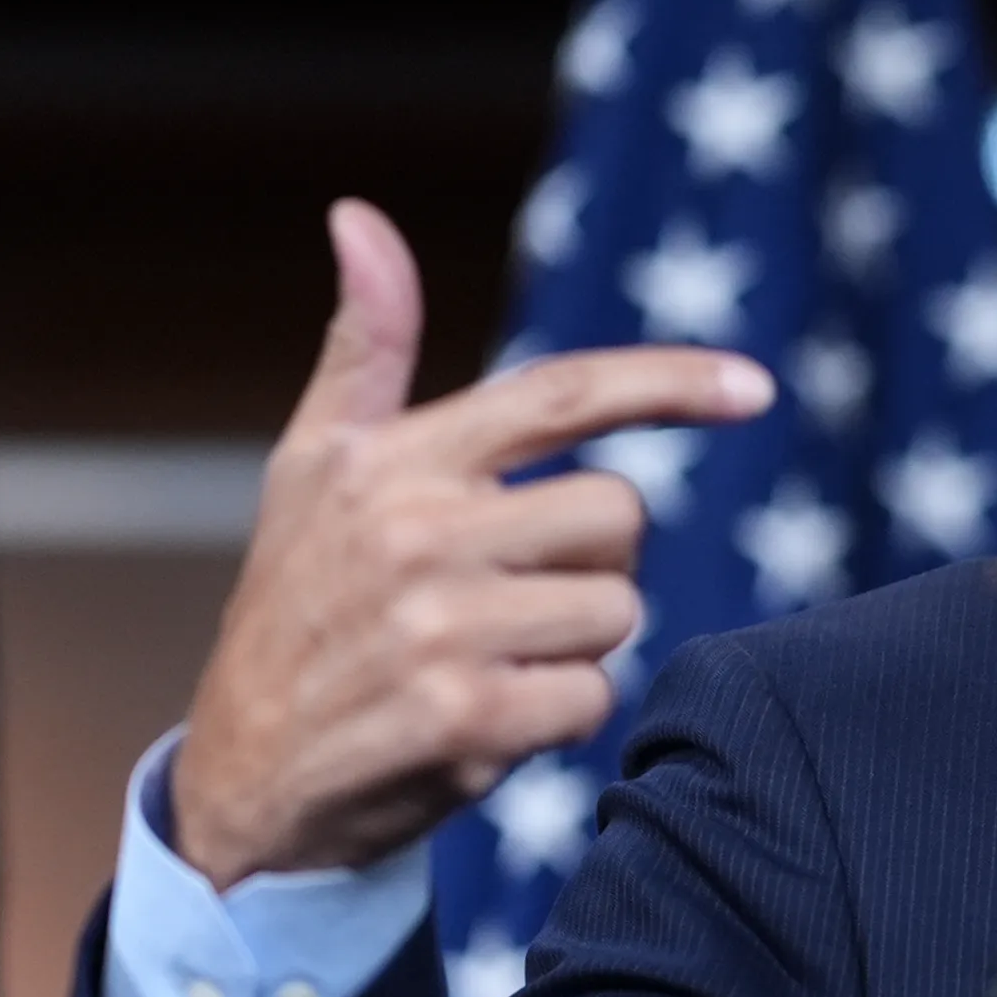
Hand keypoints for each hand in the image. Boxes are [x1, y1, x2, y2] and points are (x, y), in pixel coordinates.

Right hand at [169, 200, 772, 888]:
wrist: (241, 779)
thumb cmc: (296, 609)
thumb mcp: (312, 468)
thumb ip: (362, 348)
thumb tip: (359, 217)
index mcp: (394, 462)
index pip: (561, 393)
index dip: (669, 383)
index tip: (755, 387)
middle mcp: (415, 533)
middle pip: (618, 516)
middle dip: (591, 564)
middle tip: (508, 597)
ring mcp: (437, 628)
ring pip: (616, 612)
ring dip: (575, 647)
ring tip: (485, 660)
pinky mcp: (459, 718)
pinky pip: (592, 697)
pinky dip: (558, 718)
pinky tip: (484, 721)